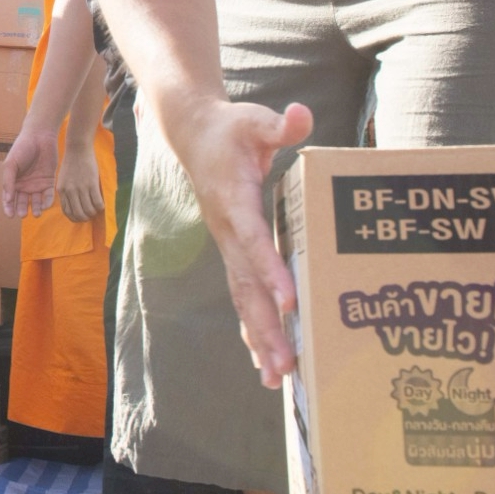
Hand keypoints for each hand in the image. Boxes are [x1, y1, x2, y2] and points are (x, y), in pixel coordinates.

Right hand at [1, 124, 58, 217]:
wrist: (40, 136)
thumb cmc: (21, 148)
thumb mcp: (10, 164)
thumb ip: (8, 182)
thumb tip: (7, 199)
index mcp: (13, 181)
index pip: (9, 198)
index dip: (9, 208)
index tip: (11, 215)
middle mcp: (24, 185)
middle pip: (23, 202)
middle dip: (22, 209)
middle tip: (23, 214)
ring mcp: (37, 184)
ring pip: (36, 201)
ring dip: (36, 208)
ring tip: (36, 214)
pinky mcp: (49, 181)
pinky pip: (48, 195)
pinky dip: (47, 201)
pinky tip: (46, 205)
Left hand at [57, 141, 103, 222]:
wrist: (78, 148)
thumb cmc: (71, 163)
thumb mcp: (63, 179)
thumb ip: (66, 191)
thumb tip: (74, 206)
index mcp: (62, 190)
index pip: (67, 212)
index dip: (75, 218)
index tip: (81, 216)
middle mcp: (70, 191)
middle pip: (78, 214)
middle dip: (85, 218)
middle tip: (90, 214)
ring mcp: (81, 188)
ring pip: (88, 210)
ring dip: (94, 213)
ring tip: (96, 209)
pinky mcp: (91, 184)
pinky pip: (97, 202)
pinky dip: (100, 207)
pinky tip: (102, 204)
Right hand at [170, 98, 314, 387]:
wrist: (195, 136)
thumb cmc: (231, 129)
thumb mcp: (254, 118)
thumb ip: (279, 123)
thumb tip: (299, 115)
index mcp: (234, 203)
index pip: (253, 242)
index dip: (271, 271)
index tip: (291, 302)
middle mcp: (228, 233)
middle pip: (246, 287)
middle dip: (266, 327)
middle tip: (285, 364)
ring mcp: (229, 247)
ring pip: (243, 300)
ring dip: (260, 338)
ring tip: (276, 378)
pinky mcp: (234, 254)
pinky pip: (244, 297)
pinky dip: (254, 329)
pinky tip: (265, 361)